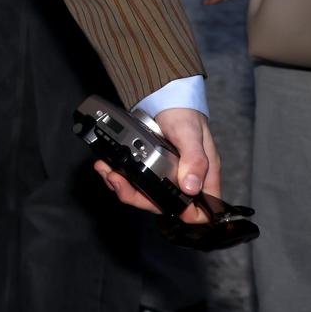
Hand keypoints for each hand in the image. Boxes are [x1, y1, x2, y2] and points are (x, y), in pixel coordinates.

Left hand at [96, 108, 220, 219]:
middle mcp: (184, 180)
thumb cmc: (184, 115)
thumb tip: (191, 187)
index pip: (202, 209)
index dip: (187, 215)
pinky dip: (119, 176)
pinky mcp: (148, 167)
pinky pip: (134, 181)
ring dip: (123, 187)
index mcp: (203, 176)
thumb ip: (194, 160)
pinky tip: (107, 166)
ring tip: (107, 172)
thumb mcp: (190, 135)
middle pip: (165, 205)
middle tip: (118, 182)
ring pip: (145, 194)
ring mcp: (165, 175)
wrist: (164, 96)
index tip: (165, 208)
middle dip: (138, 198)